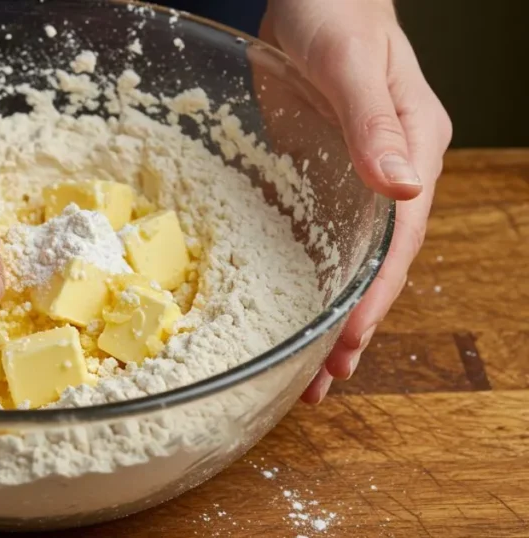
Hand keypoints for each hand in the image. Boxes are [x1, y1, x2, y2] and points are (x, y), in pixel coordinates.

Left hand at [259, 0, 452, 402]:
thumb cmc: (339, 14)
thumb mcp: (355, 65)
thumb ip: (377, 124)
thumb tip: (403, 189)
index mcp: (414, 153)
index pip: (398, 242)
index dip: (375, 295)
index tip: (348, 342)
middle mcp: (389, 176)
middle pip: (376, 265)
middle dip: (353, 325)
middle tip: (323, 382)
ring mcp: (353, 180)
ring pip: (346, 260)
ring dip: (330, 313)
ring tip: (308, 370)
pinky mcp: (318, 175)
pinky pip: (314, 236)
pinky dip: (304, 277)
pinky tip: (284, 306)